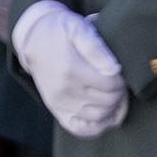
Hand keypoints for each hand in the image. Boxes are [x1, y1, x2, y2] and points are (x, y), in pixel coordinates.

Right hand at [13, 0, 127, 139]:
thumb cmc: (60, 30)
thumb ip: (97, 48)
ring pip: (98, 118)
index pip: (110, 85)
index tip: (121, 73)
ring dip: (113, 109)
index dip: (122, 80)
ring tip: (116, 95)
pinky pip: (80, 129)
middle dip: (120, 93)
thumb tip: (115, 69)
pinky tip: (106, 116)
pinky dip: (97, 127)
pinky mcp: (57, 110)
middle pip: (107, 102)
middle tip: (121, 83)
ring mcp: (60, 103)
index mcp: (71, 69)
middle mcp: (64, 90)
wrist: (34, 39)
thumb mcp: (78, 28)